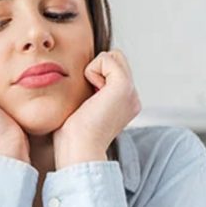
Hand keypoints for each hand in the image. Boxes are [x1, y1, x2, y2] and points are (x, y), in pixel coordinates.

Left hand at [53, 49, 140, 168]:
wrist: (79, 149)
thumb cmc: (72, 136)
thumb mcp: (83, 107)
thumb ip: (90, 91)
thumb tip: (83, 75)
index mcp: (125, 103)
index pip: (112, 69)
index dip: (94, 76)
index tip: (87, 103)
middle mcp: (132, 97)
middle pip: (114, 59)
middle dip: (96, 71)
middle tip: (89, 99)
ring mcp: (131, 92)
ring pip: (112, 56)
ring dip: (93, 71)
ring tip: (91, 98)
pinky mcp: (124, 86)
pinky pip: (106, 58)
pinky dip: (92, 71)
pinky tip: (92, 94)